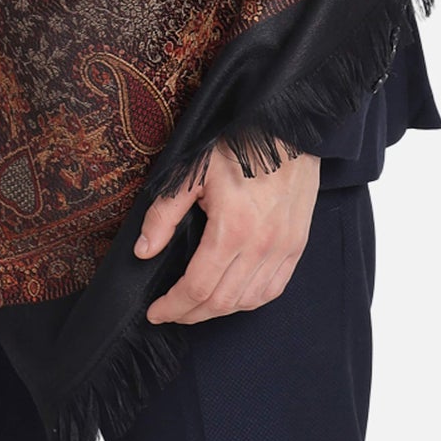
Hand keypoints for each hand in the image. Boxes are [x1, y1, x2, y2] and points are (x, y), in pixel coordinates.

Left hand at [134, 140, 320, 324]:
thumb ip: (165, 213)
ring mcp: (284, 248)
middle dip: (191, 314)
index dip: (173, 306)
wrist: (287, 127)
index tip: (156, 312)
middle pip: (222, 302)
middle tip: (171, 312)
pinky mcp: (297, 245)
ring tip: (197, 306)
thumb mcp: (192, 171)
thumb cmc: (239, 143)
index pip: (198, 287)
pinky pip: (274, 289)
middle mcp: (261, 245)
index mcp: (233, 228)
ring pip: (248, 301)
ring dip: (219, 311)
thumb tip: (144, 250)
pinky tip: (233, 297)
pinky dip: (250, 301)